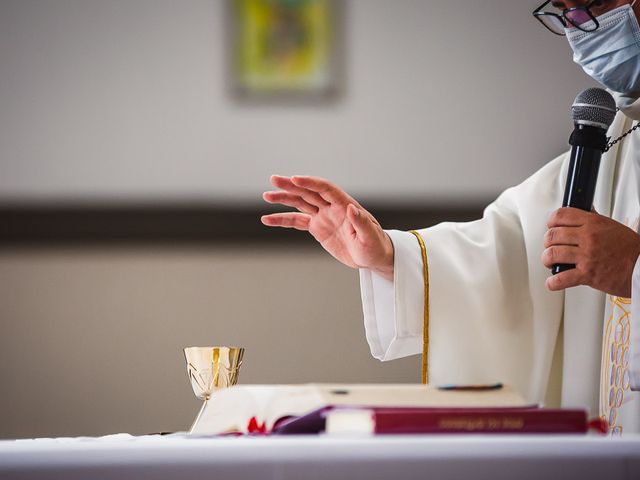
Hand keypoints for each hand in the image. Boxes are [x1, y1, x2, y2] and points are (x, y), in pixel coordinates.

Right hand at [261, 175, 393, 279]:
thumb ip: (361, 221)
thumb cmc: (375, 246)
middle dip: (291, 185)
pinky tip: (268, 219)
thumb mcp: (370, 236)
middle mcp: (332, 207)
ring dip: (284, 199)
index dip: (310, 182)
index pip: (325, 189)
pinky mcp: (317, 228)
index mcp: (344, 205)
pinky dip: (282, 220)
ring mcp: (323, 216)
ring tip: (266, 196)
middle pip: (308, 192)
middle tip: (274, 179)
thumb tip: (352, 207)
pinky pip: (297, 221)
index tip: (294, 178)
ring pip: (300, 203)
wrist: (372, 257)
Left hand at [542, 207, 639, 296]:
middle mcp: (588, 237)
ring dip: (547, 260)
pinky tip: (553, 282)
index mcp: (593, 223)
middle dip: (547, 243)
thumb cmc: (630, 249)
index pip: (561, 215)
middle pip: (553, 235)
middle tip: (551, 247)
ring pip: (553, 254)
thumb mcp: (611, 226)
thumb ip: (593, 220)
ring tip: (551, 262)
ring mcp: (587, 256)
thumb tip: (582, 212)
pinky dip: (553, 282)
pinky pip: (561, 278)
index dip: (551, 222)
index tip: (551, 227)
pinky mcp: (587, 274)